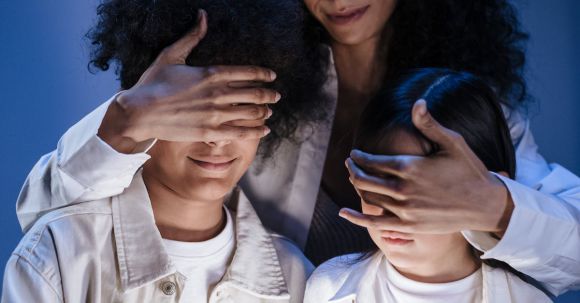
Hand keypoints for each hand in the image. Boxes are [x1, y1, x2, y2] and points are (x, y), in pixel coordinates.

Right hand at [98, 10, 278, 152]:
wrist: (140, 112)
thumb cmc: (153, 83)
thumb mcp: (171, 55)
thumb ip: (192, 37)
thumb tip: (202, 16)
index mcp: (210, 73)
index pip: (246, 72)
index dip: (263, 74)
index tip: (272, 76)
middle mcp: (218, 94)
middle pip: (253, 93)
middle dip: (269, 94)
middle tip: (277, 96)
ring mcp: (216, 114)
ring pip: (250, 112)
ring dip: (264, 111)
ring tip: (270, 111)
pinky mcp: (211, 132)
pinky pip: (241, 132)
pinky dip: (256, 131)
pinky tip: (265, 130)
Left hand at [340, 99, 513, 234]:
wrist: (485, 204)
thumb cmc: (469, 170)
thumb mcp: (452, 143)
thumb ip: (429, 124)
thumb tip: (418, 102)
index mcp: (410, 167)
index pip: (373, 161)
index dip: (359, 158)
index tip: (354, 154)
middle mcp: (404, 189)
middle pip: (365, 180)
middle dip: (353, 170)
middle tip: (349, 164)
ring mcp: (405, 210)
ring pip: (368, 198)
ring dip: (357, 187)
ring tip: (354, 179)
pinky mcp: (409, 226)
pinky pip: (376, 223)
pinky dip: (357, 218)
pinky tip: (345, 213)